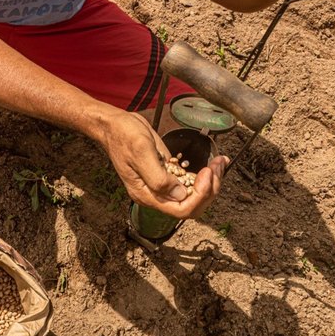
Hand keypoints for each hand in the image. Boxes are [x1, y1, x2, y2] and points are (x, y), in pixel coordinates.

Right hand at [99, 111, 227, 219]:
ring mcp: (163, 185)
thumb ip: (158, 177)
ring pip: (194, 195)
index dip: (199, 195)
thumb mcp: (141, 153)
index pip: (181, 209)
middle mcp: (156, 194)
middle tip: (217, 166)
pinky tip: (215, 163)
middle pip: (191, 205)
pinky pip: (190, 182)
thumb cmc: (123, 136)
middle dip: (209, 189)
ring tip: (219, 163)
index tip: (206, 173)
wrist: (115, 126)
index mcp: (148, 194)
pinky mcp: (168, 174)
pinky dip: (205, 175)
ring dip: (211, 182)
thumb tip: (179, 194)